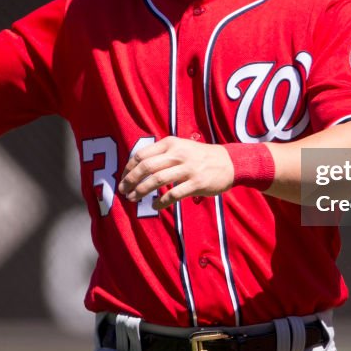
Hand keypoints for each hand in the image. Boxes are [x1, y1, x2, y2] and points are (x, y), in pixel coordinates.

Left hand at [119, 136, 234, 209]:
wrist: (229, 162)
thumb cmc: (200, 156)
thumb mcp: (181, 146)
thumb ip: (162, 153)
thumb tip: (137, 168)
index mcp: (170, 143)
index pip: (141, 154)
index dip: (128, 168)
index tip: (122, 178)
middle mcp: (177, 154)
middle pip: (146, 167)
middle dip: (130, 181)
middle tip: (123, 191)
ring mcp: (187, 168)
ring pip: (156, 181)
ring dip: (141, 192)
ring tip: (133, 199)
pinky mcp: (196, 183)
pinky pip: (172, 194)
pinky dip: (160, 202)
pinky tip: (154, 206)